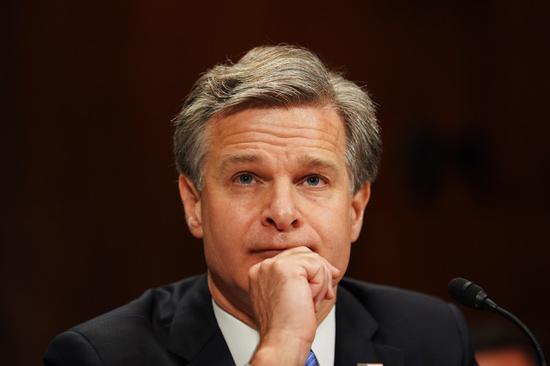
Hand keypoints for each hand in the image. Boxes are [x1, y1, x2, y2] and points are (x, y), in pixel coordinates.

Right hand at [248, 246, 339, 365]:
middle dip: (320, 274)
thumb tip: (330, 268)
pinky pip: (317, 266)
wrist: (283, 341)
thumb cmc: (288, 326)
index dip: (313, 271)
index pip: (294, 257)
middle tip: (323, 296)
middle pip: (304, 254)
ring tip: (312, 302)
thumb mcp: (293, 295)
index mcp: (261, 273)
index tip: (322, 290)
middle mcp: (264, 267)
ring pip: (313, 259)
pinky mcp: (286, 269)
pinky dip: (321, 284)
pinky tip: (311, 300)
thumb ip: (304, 278)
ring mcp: (273, 266)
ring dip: (321, 282)